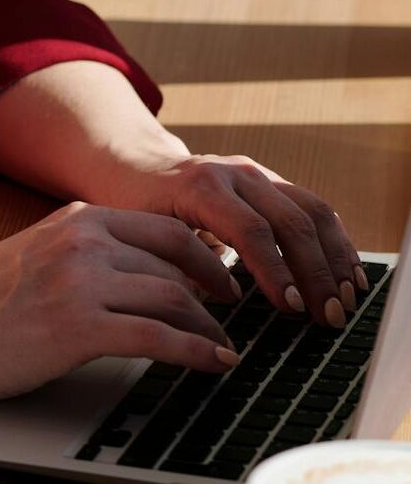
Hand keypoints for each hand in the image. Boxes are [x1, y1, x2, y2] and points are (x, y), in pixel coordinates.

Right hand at [0, 201, 240, 404]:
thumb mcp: (35, 257)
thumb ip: (85, 255)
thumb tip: (141, 276)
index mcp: (74, 219)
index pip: (162, 228)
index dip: (203, 256)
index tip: (222, 279)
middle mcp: (83, 241)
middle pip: (178, 259)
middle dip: (217, 288)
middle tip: (236, 312)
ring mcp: (81, 282)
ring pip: (174, 297)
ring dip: (209, 327)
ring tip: (225, 347)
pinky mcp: (79, 328)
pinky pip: (159, 337)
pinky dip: (196, 352)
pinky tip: (214, 364)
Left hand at [97, 152, 363, 328]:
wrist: (136, 167)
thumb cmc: (135, 208)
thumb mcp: (144, 236)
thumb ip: (176, 265)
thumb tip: (212, 307)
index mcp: (201, 187)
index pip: (249, 230)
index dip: (274, 270)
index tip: (290, 307)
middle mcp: (236, 174)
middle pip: (291, 220)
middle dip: (315, 273)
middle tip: (328, 316)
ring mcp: (258, 174)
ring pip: (313, 210)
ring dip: (335, 258)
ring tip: (347, 299)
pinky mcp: (273, 182)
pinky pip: (315, 207)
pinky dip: (337, 241)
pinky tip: (348, 272)